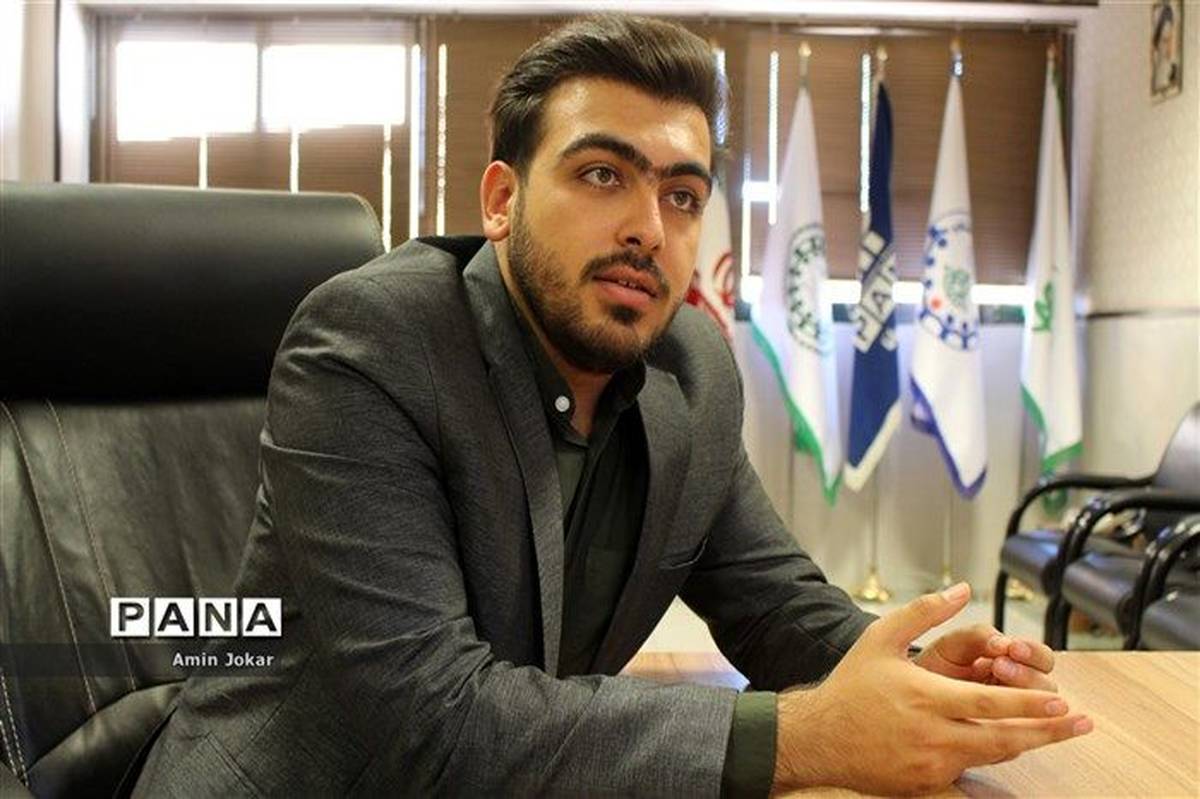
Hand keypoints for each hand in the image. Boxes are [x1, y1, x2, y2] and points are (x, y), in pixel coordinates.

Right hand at [771, 583, 1091, 795]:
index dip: (1028, 703)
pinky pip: (970, 778)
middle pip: (1003, 738)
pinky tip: (1014, 757)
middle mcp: (931, 735)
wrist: (818, 736)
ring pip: (992, 758)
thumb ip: (924, 612)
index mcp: (924, 697)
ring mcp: (930, 764)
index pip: (988, 703)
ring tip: (1056, 735)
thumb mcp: (881, 638)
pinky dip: (995, 767)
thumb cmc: (852, 684)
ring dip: (1027, 746)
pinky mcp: (925, 785)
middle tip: (1081, 723)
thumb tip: (963, 590)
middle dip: (1047, 731)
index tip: (1061, 701)